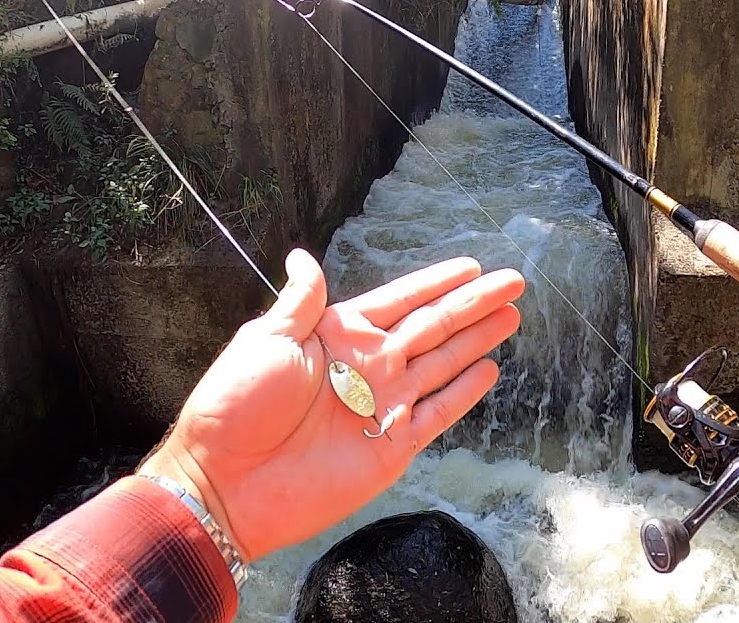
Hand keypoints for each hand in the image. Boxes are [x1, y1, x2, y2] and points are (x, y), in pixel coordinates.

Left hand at [140, 248, 525, 561]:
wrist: (225, 482)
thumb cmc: (234, 407)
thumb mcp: (266, 340)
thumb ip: (301, 301)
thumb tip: (304, 256)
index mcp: (339, 335)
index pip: (401, 299)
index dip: (436, 282)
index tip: (471, 265)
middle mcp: (368, 366)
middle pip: (434, 326)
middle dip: (474, 304)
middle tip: (514, 281)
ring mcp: (383, 406)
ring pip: (444, 363)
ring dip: (478, 339)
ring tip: (512, 316)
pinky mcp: (392, 447)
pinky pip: (438, 413)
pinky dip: (464, 392)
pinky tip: (489, 370)